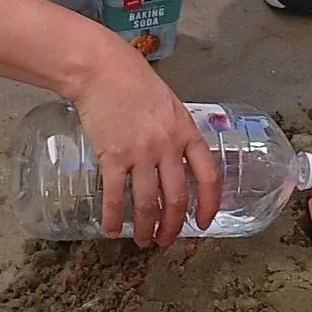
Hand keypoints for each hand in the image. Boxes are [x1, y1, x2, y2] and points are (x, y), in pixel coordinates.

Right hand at [69, 42, 222, 245]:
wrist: (102, 70)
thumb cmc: (135, 82)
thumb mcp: (170, 105)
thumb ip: (177, 134)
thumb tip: (178, 162)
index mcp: (186, 132)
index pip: (209, 175)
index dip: (209, 204)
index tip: (204, 222)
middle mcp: (167, 146)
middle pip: (177, 197)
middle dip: (173, 226)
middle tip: (166, 241)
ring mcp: (140, 153)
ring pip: (148, 204)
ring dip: (146, 229)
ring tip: (142, 241)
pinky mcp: (113, 156)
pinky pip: (116, 196)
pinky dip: (113, 218)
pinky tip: (111, 230)